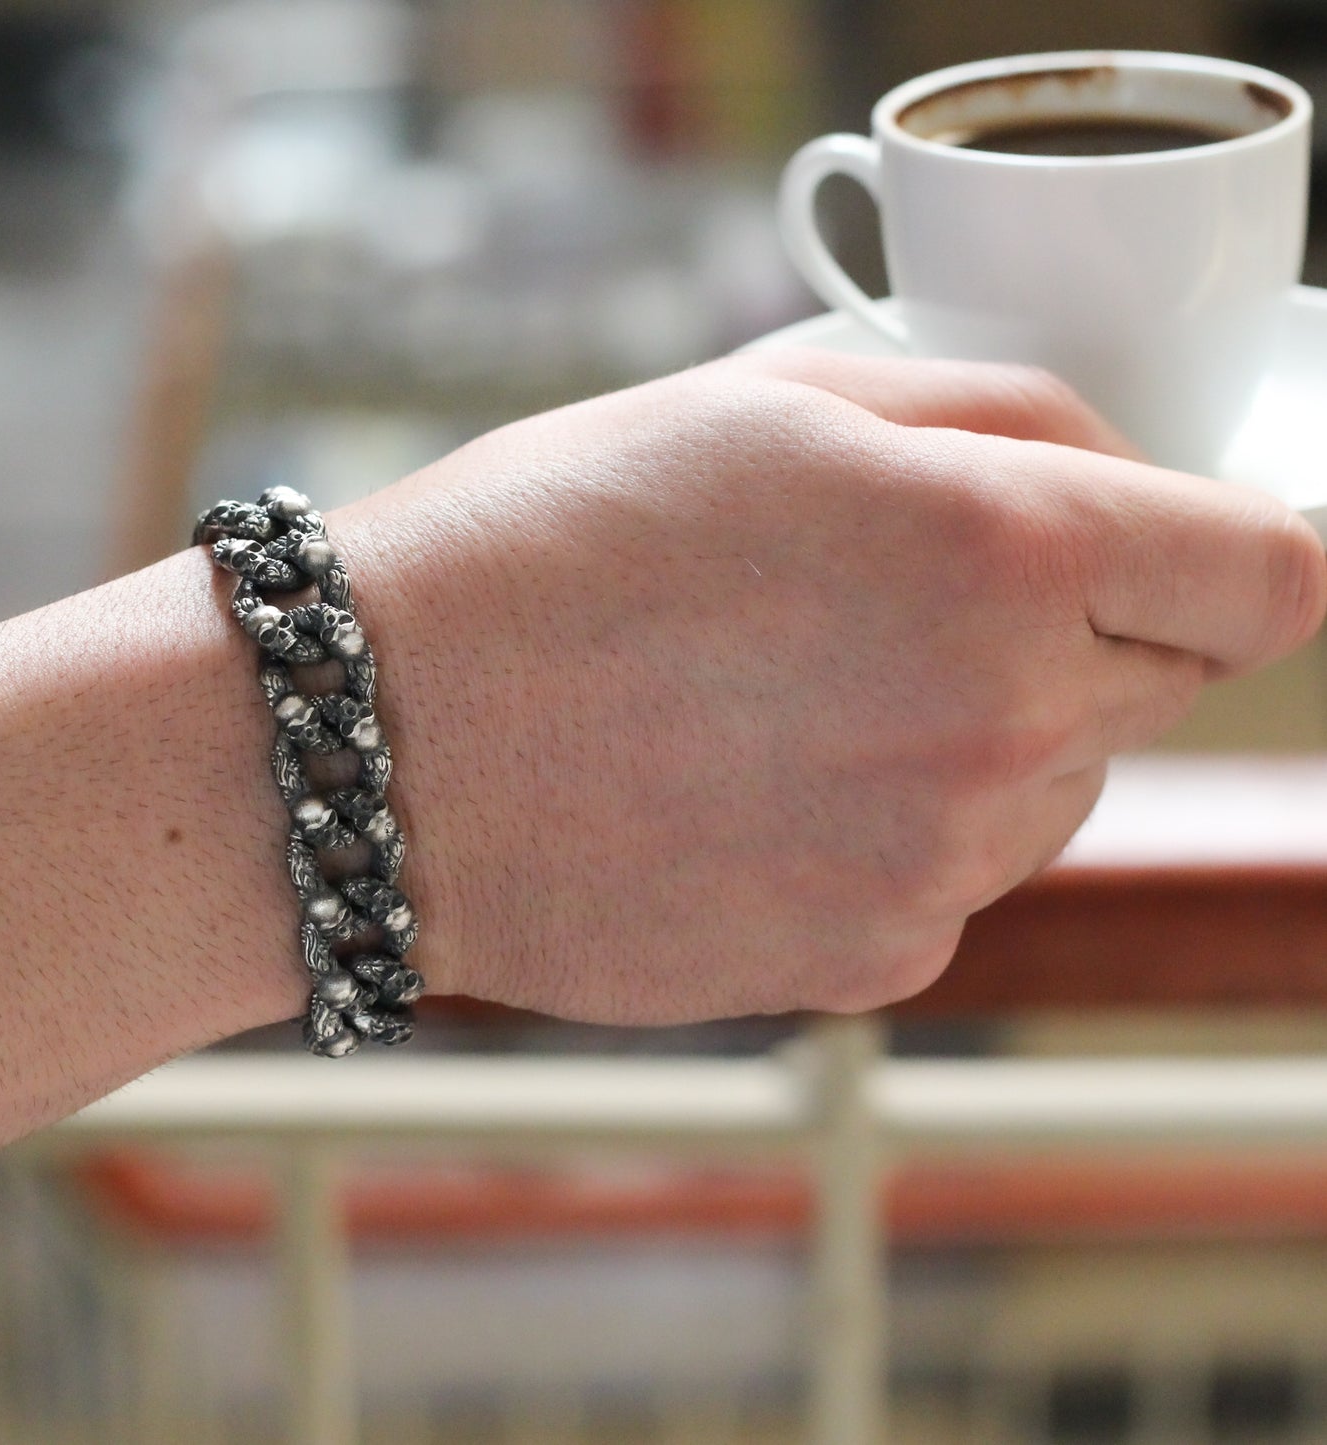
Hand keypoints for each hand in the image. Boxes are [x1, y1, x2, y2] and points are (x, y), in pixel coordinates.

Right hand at [331, 352, 1325, 1022]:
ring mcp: (939, 864)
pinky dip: (899, 828)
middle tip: (902, 595)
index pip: (1268, 575)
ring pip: (1059, 786)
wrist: (384, 742)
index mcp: (999, 550)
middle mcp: (1002, 724)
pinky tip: (757, 789)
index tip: (1184, 552)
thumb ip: (1000, 416)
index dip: (1236, 552)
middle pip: (1158, 680)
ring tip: (799, 699)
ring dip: (985, 733)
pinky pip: (956, 877)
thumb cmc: (549, 548)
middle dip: (1072, 627)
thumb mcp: (776, 401)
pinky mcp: (872, 963)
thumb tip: (1126, 470)